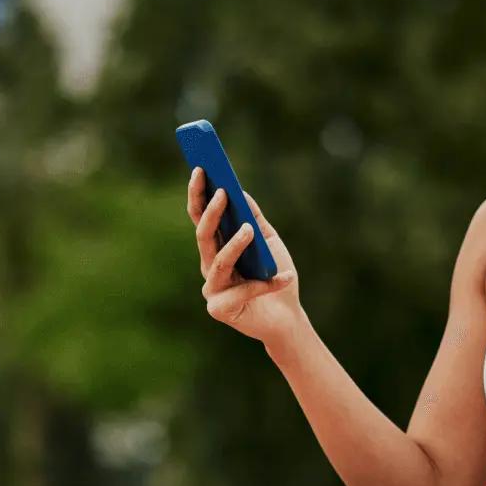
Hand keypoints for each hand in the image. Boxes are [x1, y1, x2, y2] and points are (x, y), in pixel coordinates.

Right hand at [187, 166, 302, 345]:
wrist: (288, 316)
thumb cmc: (275, 275)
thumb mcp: (268, 241)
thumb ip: (254, 218)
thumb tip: (239, 191)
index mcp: (216, 246)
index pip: (200, 216)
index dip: (198, 193)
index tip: (201, 168)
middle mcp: (209, 266)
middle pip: (203, 235)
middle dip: (212, 212)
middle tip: (222, 192)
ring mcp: (212, 289)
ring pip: (219, 261)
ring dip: (235, 244)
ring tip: (250, 229)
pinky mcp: (220, 309)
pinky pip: (242, 290)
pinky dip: (266, 283)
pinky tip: (285, 276)